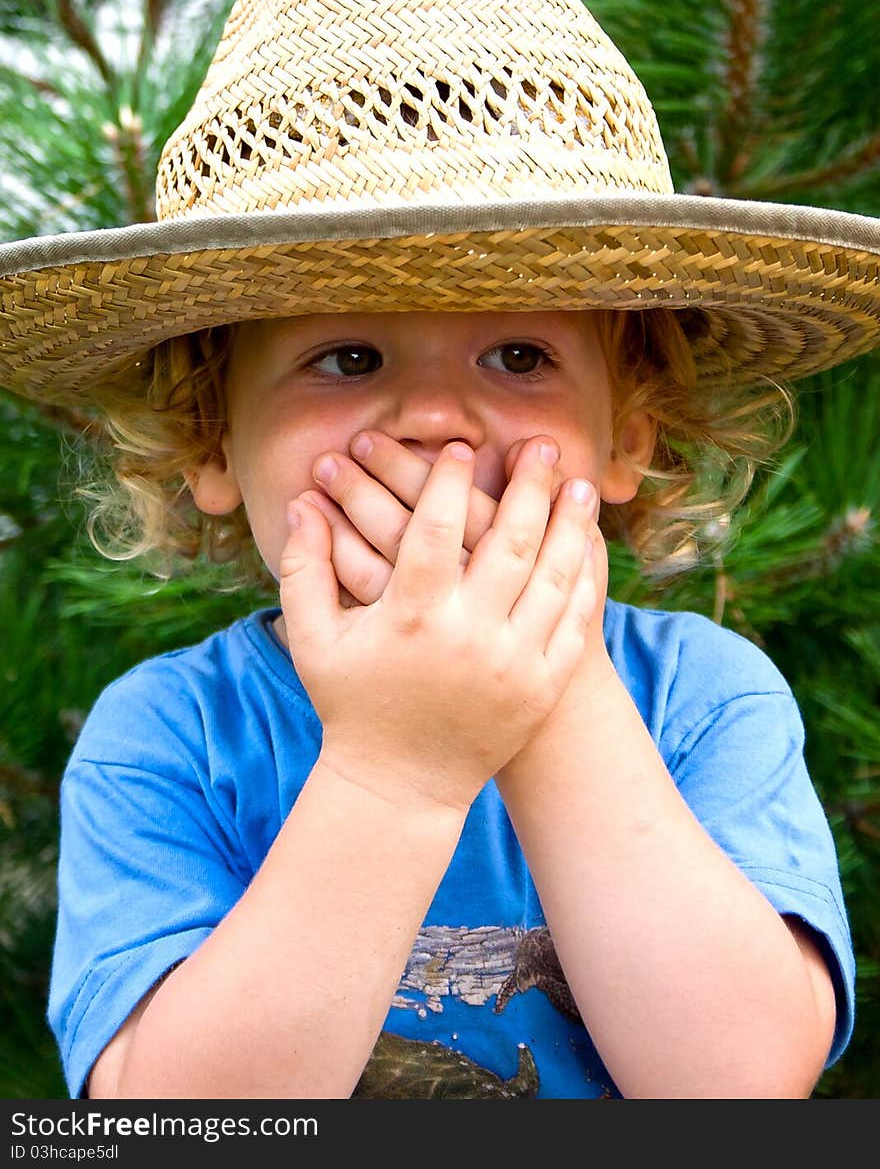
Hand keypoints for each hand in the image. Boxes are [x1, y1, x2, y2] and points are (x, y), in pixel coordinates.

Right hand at [280, 439, 598, 811]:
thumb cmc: (353, 704)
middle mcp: (468, 635)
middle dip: (530, 486)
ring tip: (580, 485)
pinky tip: (587, 547)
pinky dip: (585, 579)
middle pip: (510, 541)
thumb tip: (299, 503)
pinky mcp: (541, 687)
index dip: (447, 480)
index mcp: (411, 617)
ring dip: (571, 525)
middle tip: (542, 445)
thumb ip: (304, 568)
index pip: (434, 529)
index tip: (462, 444)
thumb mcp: (315, 640)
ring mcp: (512, 663)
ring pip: (554, 576)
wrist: (401, 786)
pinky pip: (573, 621)